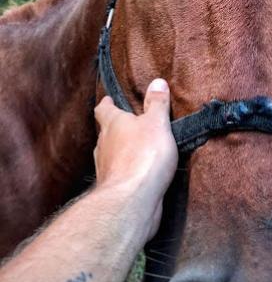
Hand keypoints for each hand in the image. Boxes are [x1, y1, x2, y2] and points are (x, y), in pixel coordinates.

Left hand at [94, 79, 177, 232]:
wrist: (132, 200)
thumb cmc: (144, 156)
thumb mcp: (157, 123)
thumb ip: (157, 104)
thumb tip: (157, 82)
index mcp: (113, 124)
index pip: (104, 109)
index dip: (107, 103)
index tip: (109, 99)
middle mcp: (104, 145)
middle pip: (105, 132)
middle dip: (114, 128)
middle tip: (126, 124)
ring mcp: (106, 168)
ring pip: (109, 154)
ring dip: (119, 151)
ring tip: (133, 149)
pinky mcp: (113, 188)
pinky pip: (118, 174)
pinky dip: (125, 171)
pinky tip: (137, 174)